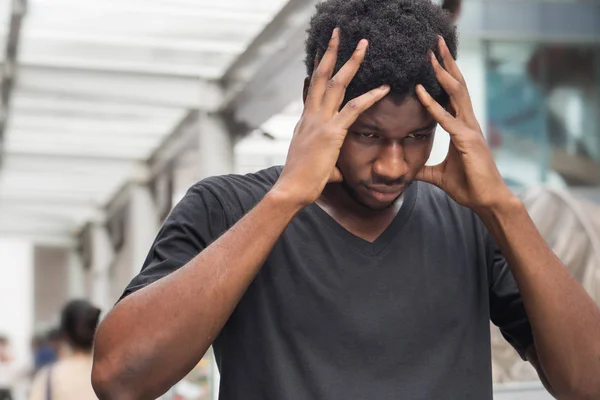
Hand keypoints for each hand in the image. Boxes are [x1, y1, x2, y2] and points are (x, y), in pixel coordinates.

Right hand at [274, 28, 390, 206]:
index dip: (317, 69)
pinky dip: (371, 97)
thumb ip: (328, 165)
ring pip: (336, 84)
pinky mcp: (332, 133)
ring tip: (363, 45)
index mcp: (305, 122)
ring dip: (351, 62)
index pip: (311, 89)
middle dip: (330, 53)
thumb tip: (336, 173)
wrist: (291, 189)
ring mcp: (320, 122)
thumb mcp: (315, 167)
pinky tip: (385, 88)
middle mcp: (311, 116)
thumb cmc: (301, 182)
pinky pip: (355, 109)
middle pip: (321, 77)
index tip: (322, 53)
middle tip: (338, 34)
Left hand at [415, 36, 513, 213]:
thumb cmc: (468, 187)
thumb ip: (424, 169)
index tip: (433, 60)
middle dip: (447, 64)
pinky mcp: (467, 141)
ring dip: (443, 73)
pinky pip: (447, 119)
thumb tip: (408, 171)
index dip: (443, 77)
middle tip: (436, 43)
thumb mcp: (438, 176)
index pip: (452, 96)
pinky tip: (420, 93)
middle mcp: (468, 122)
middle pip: (457, 86)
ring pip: (456, 94)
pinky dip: (433, 105)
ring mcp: (470, 129)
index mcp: (462, 127)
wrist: (486, 201)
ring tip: (433, 55)